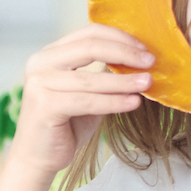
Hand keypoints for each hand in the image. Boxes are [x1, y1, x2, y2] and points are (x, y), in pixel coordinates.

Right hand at [11, 24, 154, 178]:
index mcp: (51, 53)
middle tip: (151, 61)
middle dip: (125, 53)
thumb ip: (103, 73)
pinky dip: (113, 101)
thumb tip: (140, 59)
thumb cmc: (66, 124)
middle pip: (90, 47)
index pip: (89, 33)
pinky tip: (134, 103)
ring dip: (124, 80)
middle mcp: (41, 63)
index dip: (120, 37)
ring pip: (91, 78)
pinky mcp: (45, 106)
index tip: (145, 49)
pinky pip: (87, 101)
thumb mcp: (88, 92)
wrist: (39, 157)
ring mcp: (39, 83)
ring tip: (148, 83)